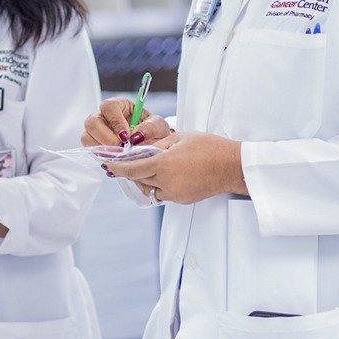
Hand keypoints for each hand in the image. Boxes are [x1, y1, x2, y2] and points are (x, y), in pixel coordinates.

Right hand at [82, 97, 172, 147]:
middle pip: (92, 122)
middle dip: (105, 138)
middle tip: (120, 148)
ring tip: (119, 155)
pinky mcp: (96, 146)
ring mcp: (98, 132)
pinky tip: (115, 159)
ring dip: (101, 148)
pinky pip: (90, 150)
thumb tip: (136, 136)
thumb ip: (150, 127)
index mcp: (119, 106)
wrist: (153, 147)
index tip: (126, 136)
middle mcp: (104, 117)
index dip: (115, 121)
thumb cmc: (153, 131)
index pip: (108, 107)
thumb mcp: (158, 126)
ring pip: (87, 137)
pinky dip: (101, 156)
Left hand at [103, 131, 247, 204]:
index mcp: (163, 164)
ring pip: (150, 187)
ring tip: (148, 166)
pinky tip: (165, 175)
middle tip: (124, 162)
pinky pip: (162, 194)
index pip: (131, 168)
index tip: (106, 164)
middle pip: (139, 178)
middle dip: (131, 171)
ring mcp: (174, 194)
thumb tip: (141, 148)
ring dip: (145, 178)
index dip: (116, 167)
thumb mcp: (180, 137)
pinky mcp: (182, 200)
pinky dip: (158, 185)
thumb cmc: (210, 147)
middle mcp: (166, 182)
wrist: (232, 167)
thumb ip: (158, 144)